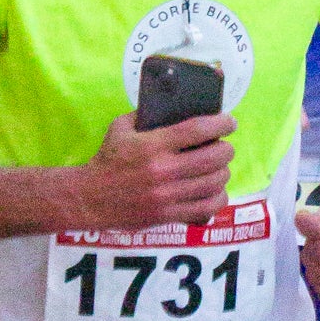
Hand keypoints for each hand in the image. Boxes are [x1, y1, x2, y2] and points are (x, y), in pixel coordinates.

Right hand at [76, 104, 236, 227]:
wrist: (90, 198)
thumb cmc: (107, 160)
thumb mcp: (120, 128)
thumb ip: (145, 116)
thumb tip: (172, 105)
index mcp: (152, 145)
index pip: (197, 130)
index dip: (221, 124)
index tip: (229, 122)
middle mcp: (163, 170)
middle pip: (213, 157)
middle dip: (226, 149)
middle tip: (224, 146)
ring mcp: (167, 196)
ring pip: (214, 183)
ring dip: (223, 172)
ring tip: (219, 168)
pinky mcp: (168, 215)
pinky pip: (206, 207)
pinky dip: (218, 198)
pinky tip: (214, 191)